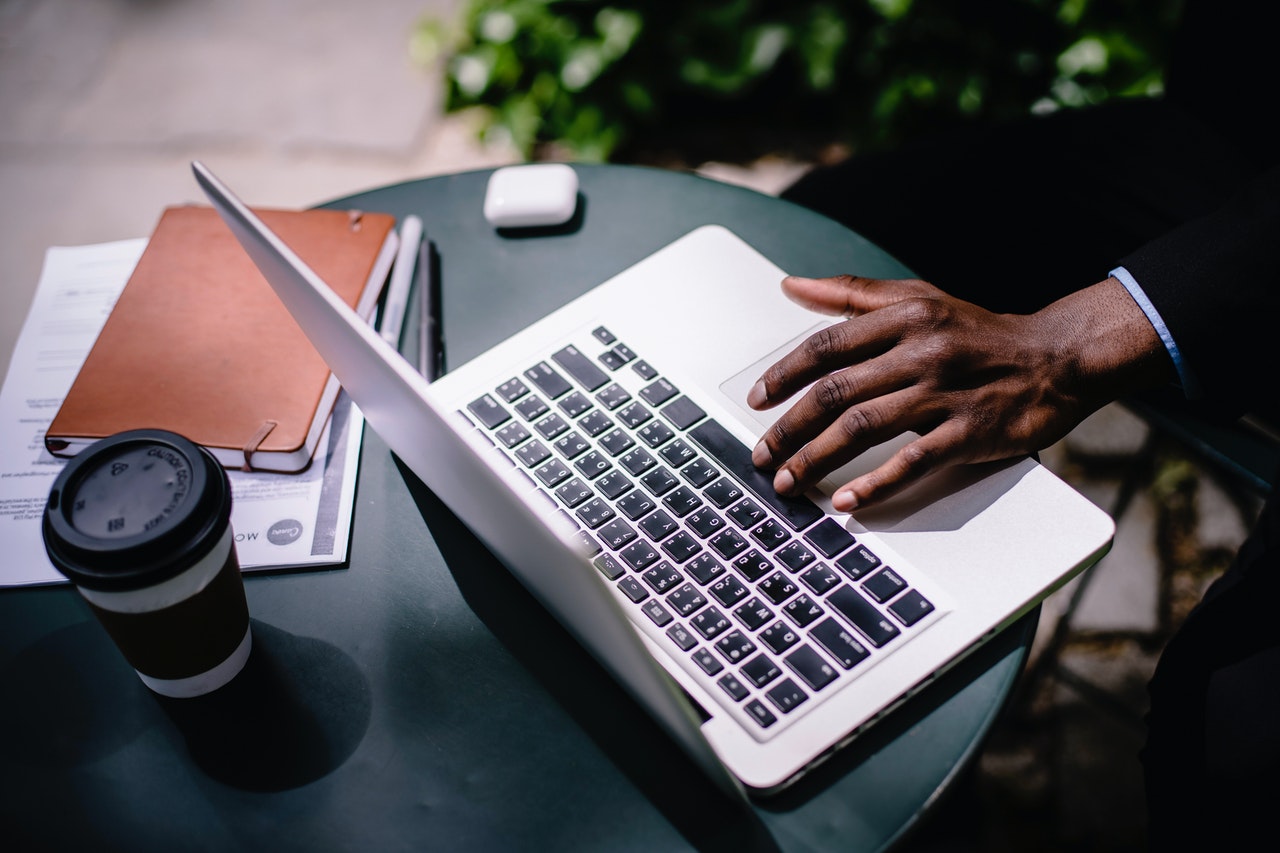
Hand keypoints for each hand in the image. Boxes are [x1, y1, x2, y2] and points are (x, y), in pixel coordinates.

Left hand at [748, 274, 1171, 511]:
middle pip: (836, 391)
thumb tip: (790, 285)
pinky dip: (876, 482)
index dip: (784, 375)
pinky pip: (913, 460)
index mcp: (904, 316)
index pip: (827, 346)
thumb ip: (850, 294)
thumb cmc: (978, 332)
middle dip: (790, 428)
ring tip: (789, 483)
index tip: (756, 402)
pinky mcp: (970, 431)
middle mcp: (921, 350)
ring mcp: (945, 392)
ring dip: (818, 458)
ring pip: (864, 426)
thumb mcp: (918, 299)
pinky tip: (846, 502)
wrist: (1057, 358)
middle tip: (762, 456)